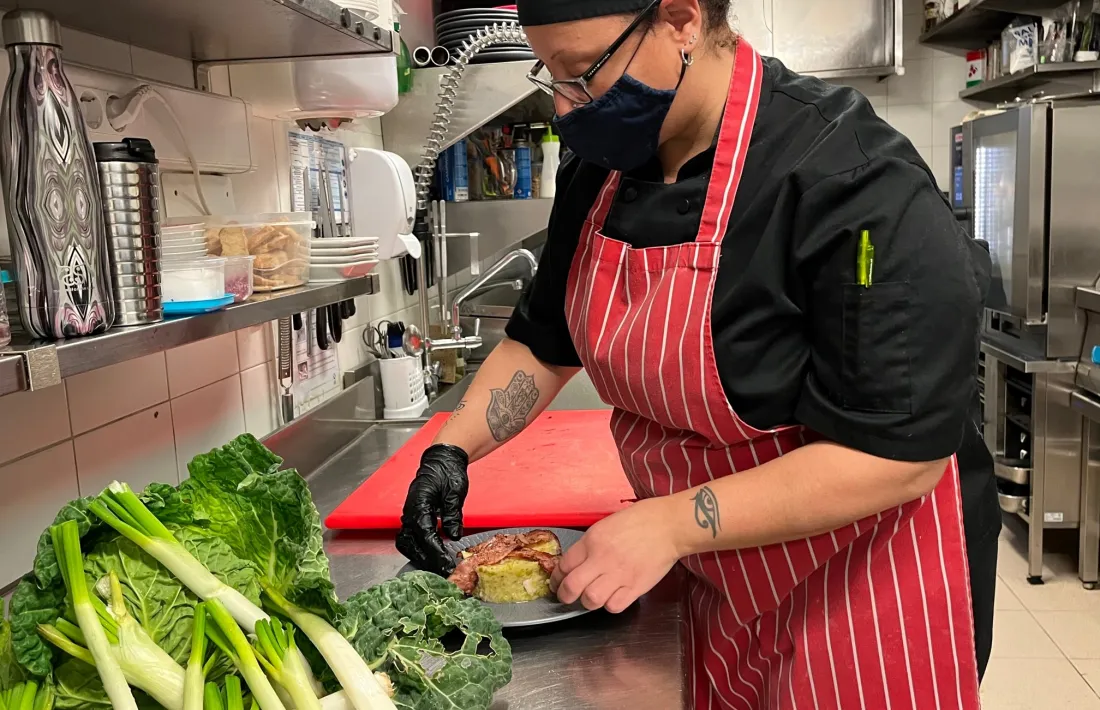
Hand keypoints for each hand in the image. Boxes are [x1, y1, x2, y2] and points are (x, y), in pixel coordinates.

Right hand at [395, 444, 469, 574]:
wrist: (441, 460)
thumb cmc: (447, 472)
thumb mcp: (454, 491)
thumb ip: (453, 514)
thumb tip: (454, 536)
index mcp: (419, 504)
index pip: (425, 535)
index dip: (436, 552)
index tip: (447, 565)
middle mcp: (410, 511)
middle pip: (410, 543)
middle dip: (426, 560)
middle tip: (444, 571)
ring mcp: (409, 514)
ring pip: (406, 543)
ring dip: (419, 557)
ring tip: (437, 567)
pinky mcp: (413, 517)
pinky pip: (410, 538)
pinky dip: (419, 549)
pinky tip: (433, 556)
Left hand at [552, 498, 682, 613]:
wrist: (668, 525)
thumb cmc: (639, 521)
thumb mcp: (605, 525)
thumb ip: (589, 545)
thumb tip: (575, 563)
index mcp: (592, 540)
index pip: (564, 565)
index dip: (556, 578)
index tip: (557, 582)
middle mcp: (602, 558)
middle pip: (572, 586)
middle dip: (565, 596)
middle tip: (567, 597)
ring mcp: (620, 574)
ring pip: (591, 600)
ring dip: (588, 601)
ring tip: (592, 596)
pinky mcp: (636, 587)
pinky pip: (614, 606)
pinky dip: (610, 605)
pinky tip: (613, 597)